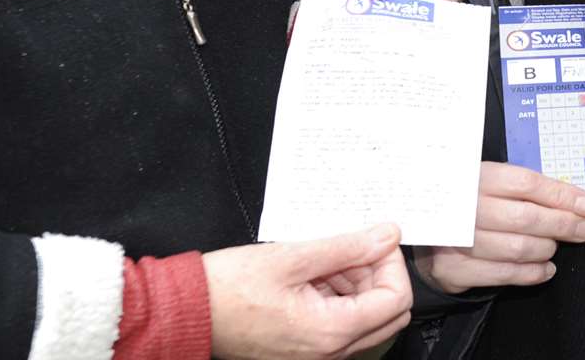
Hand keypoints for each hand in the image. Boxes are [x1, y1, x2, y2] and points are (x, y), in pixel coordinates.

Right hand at [204, 224, 412, 359]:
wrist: (188, 312)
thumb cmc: (229, 288)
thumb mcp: (293, 256)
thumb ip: (347, 247)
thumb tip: (387, 236)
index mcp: (332, 331)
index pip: (396, 300)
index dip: (391, 265)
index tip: (374, 240)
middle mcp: (329, 352)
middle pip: (386, 313)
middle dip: (377, 275)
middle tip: (352, 247)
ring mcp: (317, 353)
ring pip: (364, 318)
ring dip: (355, 284)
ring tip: (323, 257)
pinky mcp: (305, 348)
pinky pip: (339, 323)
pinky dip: (336, 295)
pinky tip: (312, 271)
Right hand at [415, 163, 584, 293]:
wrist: (420, 228)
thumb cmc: (465, 202)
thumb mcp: (488, 181)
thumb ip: (525, 188)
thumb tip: (575, 200)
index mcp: (474, 176)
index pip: (526, 184)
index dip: (562, 195)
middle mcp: (464, 206)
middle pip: (526, 217)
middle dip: (563, 224)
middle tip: (582, 229)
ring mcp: (456, 239)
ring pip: (518, 248)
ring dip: (547, 249)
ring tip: (555, 246)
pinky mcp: (454, 269)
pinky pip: (505, 274)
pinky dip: (532, 273)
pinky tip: (545, 268)